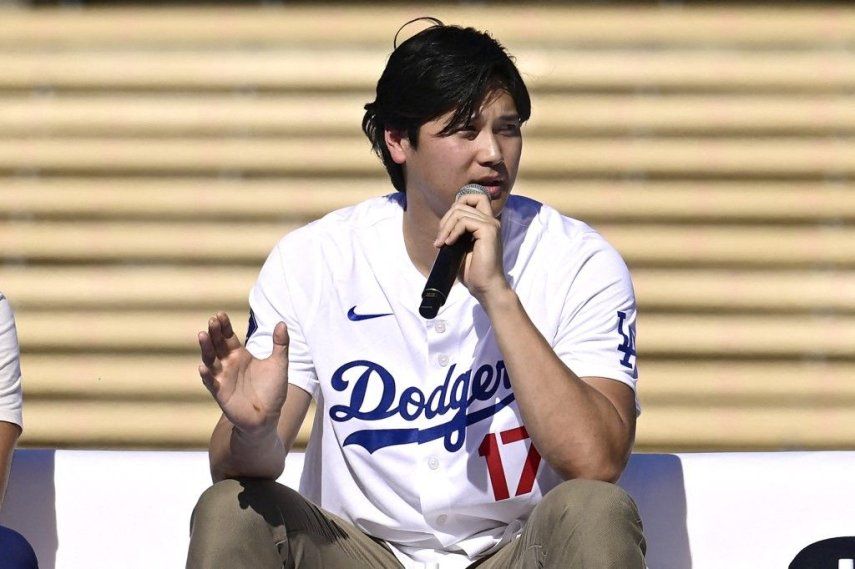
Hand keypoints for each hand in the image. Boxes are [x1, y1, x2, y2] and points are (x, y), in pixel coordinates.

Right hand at [197, 312, 288, 435]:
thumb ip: (280, 344)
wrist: (268, 417)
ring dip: (205, 349)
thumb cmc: (273, 390)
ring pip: (210, 360)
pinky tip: (203, 367)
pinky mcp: (221, 393)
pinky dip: (207, 375)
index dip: (224, 326)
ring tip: (202, 336)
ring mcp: (223, 378)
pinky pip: (211, 383)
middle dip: (214, 332)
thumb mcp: (279, 364)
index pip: (228, 337)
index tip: (220, 314)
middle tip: (212, 320)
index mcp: (240, 355)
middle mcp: (228, 364)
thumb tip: (281, 322)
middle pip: (217, 345)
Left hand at [433, 192, 509, 302]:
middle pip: (462, 202)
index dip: (457, 205)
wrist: (485, 286)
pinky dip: (453, 231)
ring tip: (441, 243)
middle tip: (440, 238)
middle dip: (446, 218)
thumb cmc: (473, 271)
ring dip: (446, 227)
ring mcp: (491, 224)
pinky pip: (464, 221)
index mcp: (485, 223)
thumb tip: (443, 222)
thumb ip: (457, 231)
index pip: (473, 197)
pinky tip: (449, 244)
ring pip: (460, 211)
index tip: (446, 226)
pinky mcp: (489, 231)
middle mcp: (490, 220)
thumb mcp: (461, 246)